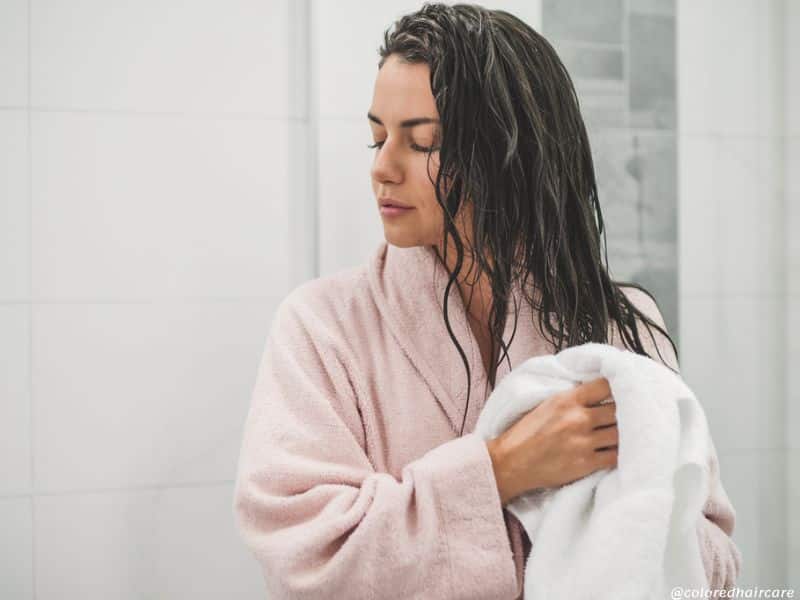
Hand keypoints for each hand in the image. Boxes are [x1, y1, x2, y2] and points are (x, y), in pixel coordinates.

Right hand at [487, 377, 617, 505]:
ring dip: (625, 432)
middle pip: (618, 409)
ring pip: (620, 433)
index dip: (618, 386)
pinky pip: (615, 456)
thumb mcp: (547, 405)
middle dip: (626, 410)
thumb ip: (572, 398)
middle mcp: (577, 419)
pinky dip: (620, 452)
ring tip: (627, 432)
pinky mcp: (586, 464)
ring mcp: (583, 442)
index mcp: (566, 400)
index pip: (605, 385)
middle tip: (631, 413)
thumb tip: (598, 392)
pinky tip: (619, 450)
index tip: (623, 388)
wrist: (512, 462)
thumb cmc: (527, 433)